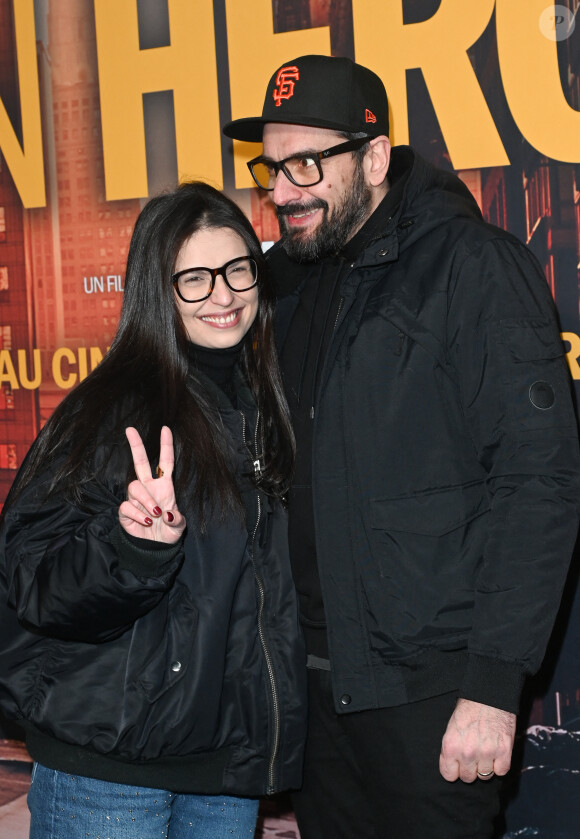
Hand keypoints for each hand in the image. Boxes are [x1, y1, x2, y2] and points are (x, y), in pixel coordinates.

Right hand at [119, 426, 185, 542]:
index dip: (166, 446)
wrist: (155, 549)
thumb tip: (168, 514)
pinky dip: (138, 514)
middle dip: (136, 445)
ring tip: (155, 514)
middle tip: (130, 429)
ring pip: (134, 486)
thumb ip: (177, 520)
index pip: (166, 462)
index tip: (166, 429)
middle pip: (140, 462)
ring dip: (146, 500)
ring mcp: (136, 499)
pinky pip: (127, 506)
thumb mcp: (179, 526)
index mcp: (164, 487)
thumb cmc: (168, 532)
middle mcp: (148, 488)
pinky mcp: (125, 511)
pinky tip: (146, 522)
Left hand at [439, 698, 515, 782]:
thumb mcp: (452, 727)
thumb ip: (452, 748)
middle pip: (468, 778)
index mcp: (450, 746)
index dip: (454, 770)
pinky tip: (497, 752)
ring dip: (486, 766)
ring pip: (485, 776)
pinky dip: (500, 765)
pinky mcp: (504, 752)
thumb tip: (454, 765)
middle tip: (474, 755)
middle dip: (470, 768)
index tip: (458, 765)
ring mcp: (486, 754)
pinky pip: (501, 771)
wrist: (489, 695)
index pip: (449, 775)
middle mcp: (467, 753)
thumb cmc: (469, 709)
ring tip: (486, 750)